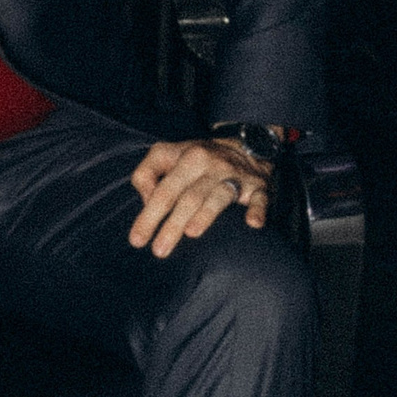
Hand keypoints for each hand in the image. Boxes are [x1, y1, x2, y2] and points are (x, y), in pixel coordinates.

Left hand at [128, 138, 271, 258]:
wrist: (245, 145)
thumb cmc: (197, 159)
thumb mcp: (167, 155)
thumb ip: (147, 174)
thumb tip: (146, 201)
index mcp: (188, 157)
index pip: (164, 190)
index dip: (149, 215)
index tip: (137, 240)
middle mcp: (212, 165)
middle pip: (189, 197)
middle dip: (172, 225)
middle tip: (159, 251)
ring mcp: (236, 176)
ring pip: (219, 197)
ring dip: (206, 215)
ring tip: (191, 234)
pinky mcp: (258, 187)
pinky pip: (259, 199)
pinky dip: (257, 210)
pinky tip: (253, 223)